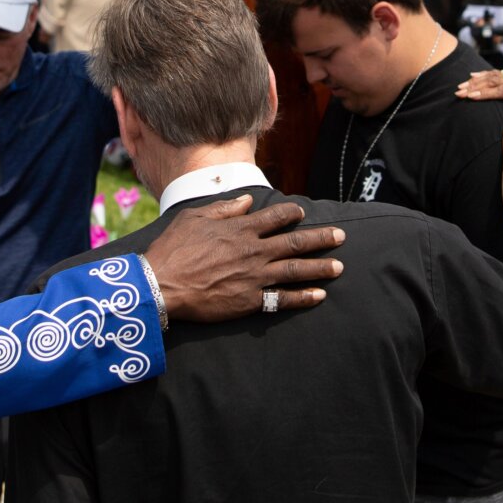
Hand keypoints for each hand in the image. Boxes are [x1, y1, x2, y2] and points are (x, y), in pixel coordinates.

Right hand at [142, 195, 344, 321]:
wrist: (161, 285)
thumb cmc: (174, 249)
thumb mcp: (195, 217)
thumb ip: (224, 208)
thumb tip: (246, 202)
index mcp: (240, 229)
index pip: (275, 217)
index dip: (292, 213)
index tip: (302, 212)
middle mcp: (253, 251)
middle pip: (295, 242)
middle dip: (321, 239)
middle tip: (341, 237)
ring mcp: (254, 277)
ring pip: (295, 269)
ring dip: (320, 268)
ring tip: (339, 267)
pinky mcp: (249, 300)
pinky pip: (283, 299)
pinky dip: (303, 297)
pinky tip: (319, 296)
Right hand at [456, 68, 502, 133]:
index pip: (502, 91)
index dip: (486, 93)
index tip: (471, 96)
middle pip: (493, 82)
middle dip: (474, 87)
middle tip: (459, 92)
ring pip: (492, 76)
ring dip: (475, 81)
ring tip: (460, 86)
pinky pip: (495, 74)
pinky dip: (482, 74)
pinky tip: (471, 76)